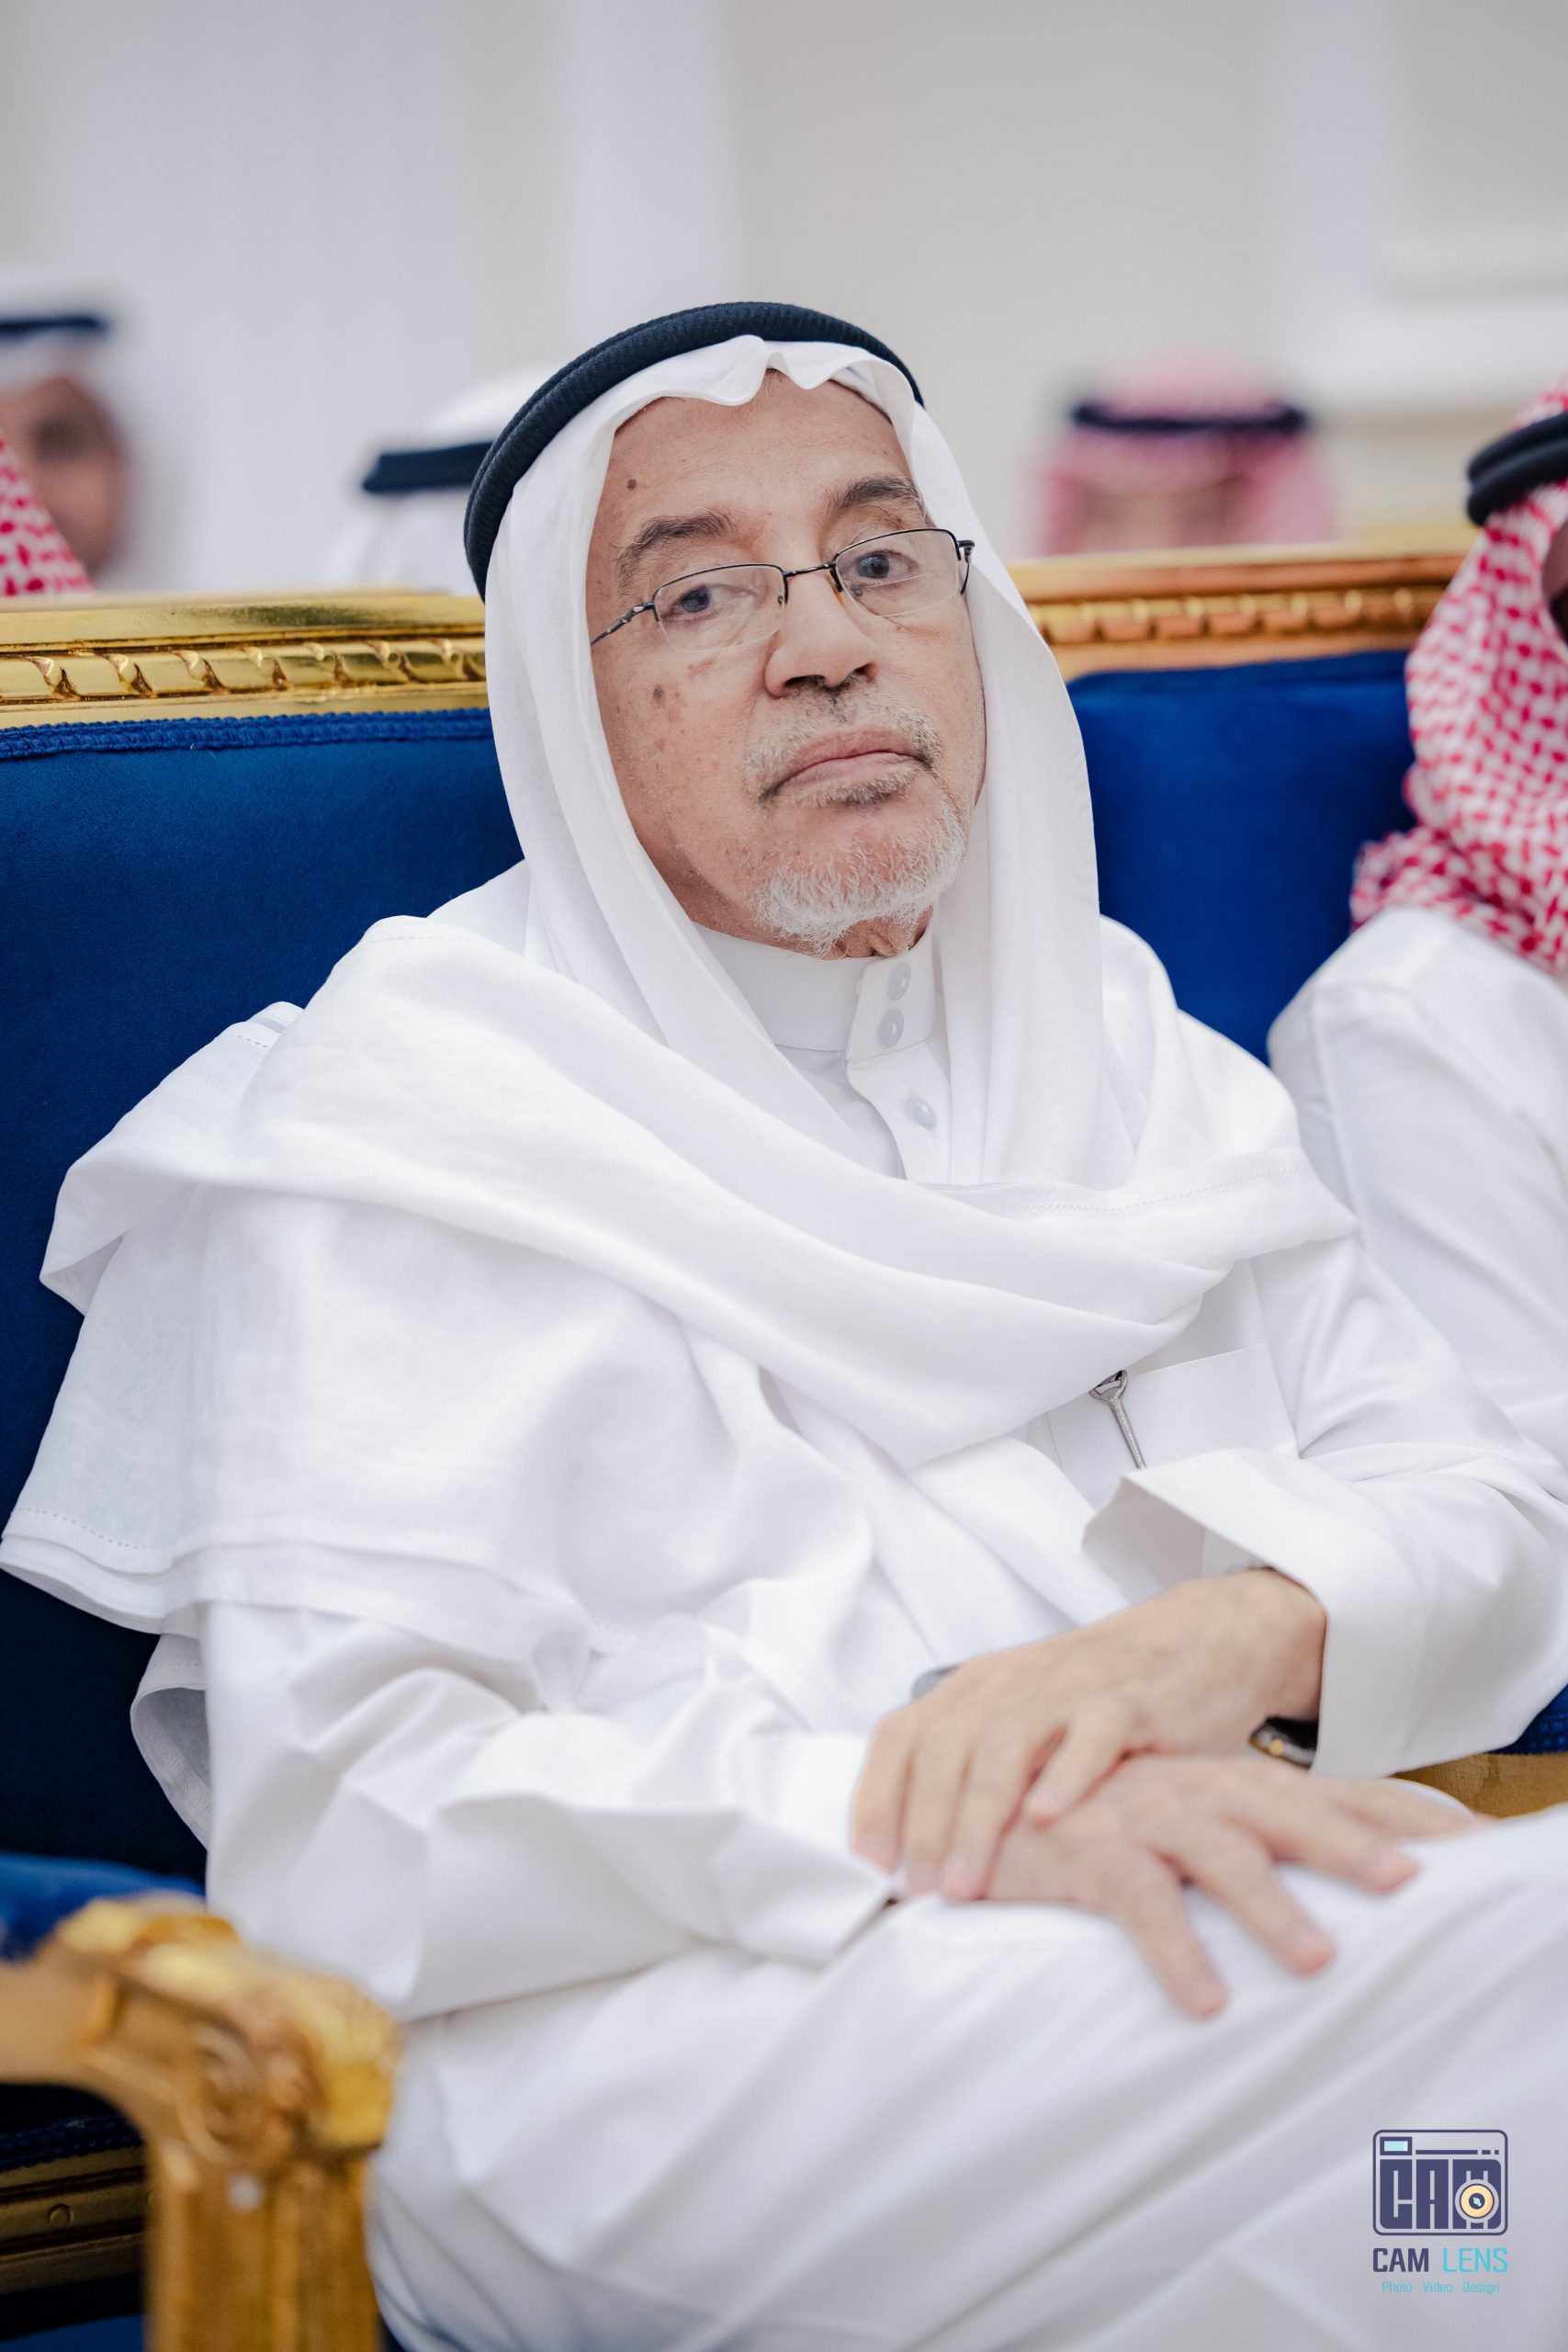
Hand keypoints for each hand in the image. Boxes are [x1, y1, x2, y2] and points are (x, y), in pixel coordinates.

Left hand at [852, 1569, 1324, 1896]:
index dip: (878, 1797)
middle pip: (945, 1749)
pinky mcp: (1126, 1700)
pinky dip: (1065, 1774)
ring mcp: (1066, 1688)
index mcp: (972, 1690)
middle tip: (919, 1890)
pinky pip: (1090, 1736)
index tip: (871, 1862)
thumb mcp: (1021, 1721)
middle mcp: (1007, 1684)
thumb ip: (974, 1770)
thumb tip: (915, 1856)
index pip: (902, 1736)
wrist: (1194, 1644)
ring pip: (1004, 1746)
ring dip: (979, 1817)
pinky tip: (1048, 1817)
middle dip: (925, 1824)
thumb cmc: (1094, 1702)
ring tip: (968, 1881)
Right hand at [984, 1751, 1476, 2016]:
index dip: (1390, 1812)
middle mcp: (1189, 1787)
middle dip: (1347, 1843)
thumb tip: (1319, 1876)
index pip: (1321, 1789)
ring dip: (1269, 1906)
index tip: (1463, 1844)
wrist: (977, 1801)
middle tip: (1407, 1886)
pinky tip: (1206, 2000)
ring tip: (1316, 1962)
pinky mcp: (1087, 1849)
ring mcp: (1140, 1812)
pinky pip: (1139, 1901)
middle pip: (1282, 1808)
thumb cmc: (1087, 1818)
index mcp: (1218, 1780)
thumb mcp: (1171, 1814)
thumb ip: (1239, 1834)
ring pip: (1219, 1854)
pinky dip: (1175, 1948)